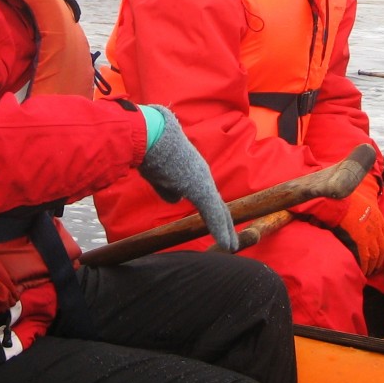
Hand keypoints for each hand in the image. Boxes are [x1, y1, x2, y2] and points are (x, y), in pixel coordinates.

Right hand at [138, 106, 238, 252]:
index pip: (207, 196)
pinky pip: (214, 213)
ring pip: (219, 210)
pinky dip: (221, 230)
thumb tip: (176, 199)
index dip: (214, 213)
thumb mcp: (158, 175)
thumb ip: (168, 188)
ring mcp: (203, 181)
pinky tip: (228, 244)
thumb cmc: (150, 150)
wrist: (150, 136)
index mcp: (192, 171)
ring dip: (226, 230)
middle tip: (233, 242)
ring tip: (233, 246)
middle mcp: (202, 175)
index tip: (220, 227)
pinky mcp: (202, 188)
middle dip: (225, 224)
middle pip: (218, 205)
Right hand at [297, 180, 383, 274]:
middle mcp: (377, 228)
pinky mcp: (362, 241)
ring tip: (369, 271)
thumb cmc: (348, 198)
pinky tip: (362, 271)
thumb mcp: (363, 201)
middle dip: (380, 259)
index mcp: (379, 218)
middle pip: (382, 248)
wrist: (342, 199)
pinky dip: (365, 266)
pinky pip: (365, 258)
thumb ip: (365, 208)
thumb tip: (360, 210)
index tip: (383, 253)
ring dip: (373, 265)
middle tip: (376, 266)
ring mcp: (371, 235)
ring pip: (375, 255)